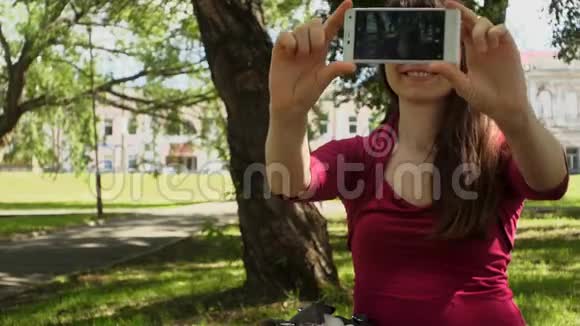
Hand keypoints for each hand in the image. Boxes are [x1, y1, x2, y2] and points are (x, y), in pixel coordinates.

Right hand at [268, 0, 355, 121]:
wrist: (289, 104)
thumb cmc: (307, 93)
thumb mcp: (323, 81)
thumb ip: (335, 70)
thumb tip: (353, 66)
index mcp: (322, 49)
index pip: (332, 27)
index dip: (340, 14)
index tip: (349, 2)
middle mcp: (308, 44)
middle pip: (315, 23)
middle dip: (317, 33)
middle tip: (315, 50)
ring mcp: (294, 45)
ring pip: (301, 28)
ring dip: (304, 42)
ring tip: (300, 57)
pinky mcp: (280, 49)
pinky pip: (285, 34)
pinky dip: (290, 42)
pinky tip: (290, 53)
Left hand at [427, 1, 533, 133]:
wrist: (506, 107)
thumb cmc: (484, 99)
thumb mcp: (464, 87)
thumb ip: (450, 74)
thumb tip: (431, 65)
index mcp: (468, 52)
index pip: (458, 30)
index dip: (451, 18)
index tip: (439, 6)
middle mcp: (480, 45)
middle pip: (469, 21)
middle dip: (460, 10)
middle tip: (447, 3)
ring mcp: (495, 45)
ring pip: (484, 23)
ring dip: (479, 31)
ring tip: (482, 50)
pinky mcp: (509, 47)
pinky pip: (501, 29)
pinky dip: (495, 32)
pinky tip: (492, 44)